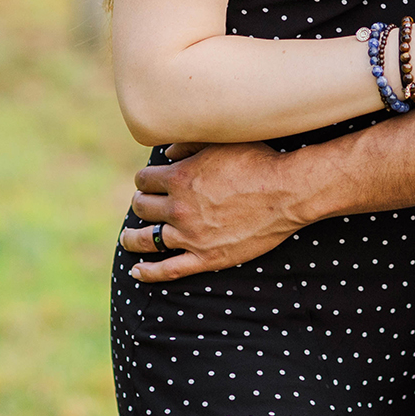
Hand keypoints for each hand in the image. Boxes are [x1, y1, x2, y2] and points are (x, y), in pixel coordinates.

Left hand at [118, 142, 304, 282]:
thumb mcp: (220, 143)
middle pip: (142, 207)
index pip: (144, 180)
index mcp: (180, 177)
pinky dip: (148, 272)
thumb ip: (188, 145)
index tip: (148, 183)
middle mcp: (179, 208)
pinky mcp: (205, 258)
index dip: (144, 180)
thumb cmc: (257, 162)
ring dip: (133, 237)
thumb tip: (166, 154)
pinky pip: (168, 271)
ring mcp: (190, 236)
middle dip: (140, 204)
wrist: (286, 193)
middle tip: (144, 205)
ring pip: (146, 239)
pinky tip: (136, 271)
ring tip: (128, 237)